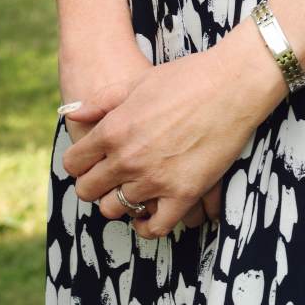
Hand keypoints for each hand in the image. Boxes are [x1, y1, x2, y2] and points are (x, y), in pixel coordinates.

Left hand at [58, 39, 273, 238]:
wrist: (232, 84)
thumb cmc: (186, 77)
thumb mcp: (137, 81)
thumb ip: (102, 101)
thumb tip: (72, 113)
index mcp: (113, 129)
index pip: (74, 163)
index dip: (79, 163)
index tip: (90, 161)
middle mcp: (128, 158)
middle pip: (88, 191)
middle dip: (94, 184)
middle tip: (108, 177)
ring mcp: (155, 179)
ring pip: (116, 210)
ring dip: (119, 201)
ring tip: (130, 190)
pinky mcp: (183, 194)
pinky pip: (154, 227)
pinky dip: (147, 226)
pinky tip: (147, 214)